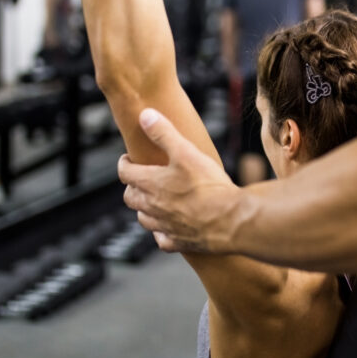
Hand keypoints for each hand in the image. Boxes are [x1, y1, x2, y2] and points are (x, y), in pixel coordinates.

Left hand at [119, 108, 243, 252]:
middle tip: (141, 178)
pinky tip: (167, 227)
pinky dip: (161, 232)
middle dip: (132, 186)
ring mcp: (164, 226)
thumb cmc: (209, 186)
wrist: (232, 220)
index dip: (124, 163)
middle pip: (130, 197)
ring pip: (143, 219)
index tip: (128, 158)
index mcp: (151, 184)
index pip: (125, 173)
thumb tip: (145, 116)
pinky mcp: (179, 242)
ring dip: (144, 209)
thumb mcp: (186, 152)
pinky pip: (162, 239)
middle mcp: (152, 207)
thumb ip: (164, 133)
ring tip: (153, 200)